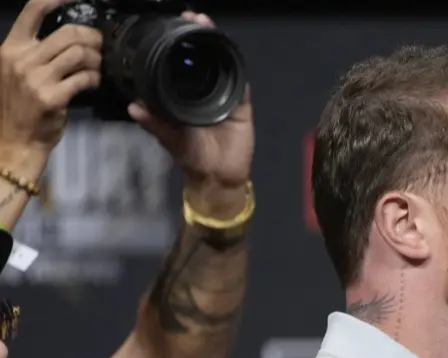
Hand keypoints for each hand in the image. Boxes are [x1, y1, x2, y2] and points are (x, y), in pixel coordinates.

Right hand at [0, 0, 101, 167]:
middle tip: (100, 47)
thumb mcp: (16, 72)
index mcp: (11, 47)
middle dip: (92, 38)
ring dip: (96, 60)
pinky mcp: (52, 97)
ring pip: (80, 54)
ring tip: (96, 68)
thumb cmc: (19, 106)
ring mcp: (35, 78)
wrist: (14, 141)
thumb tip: (71, 36)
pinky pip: (84, 78)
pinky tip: (93, 83)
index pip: (33, 10)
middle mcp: (21, 59)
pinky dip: (94, 79)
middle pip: (68, 32)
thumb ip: (36, 52)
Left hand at [129, 12, 253, 219]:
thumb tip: (133, 106)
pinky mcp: (241, 105)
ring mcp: (224, 96)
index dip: (176, 45)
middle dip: (197, 36)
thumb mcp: (168, 137)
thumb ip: (153, 122)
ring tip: (207, 26)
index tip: (169, 27)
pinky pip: (239, 84)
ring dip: (216, 45)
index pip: (180, 65)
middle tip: (191, 17)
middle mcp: (205, 91)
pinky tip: (228, 53)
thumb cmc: (192, 157)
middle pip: (203, 58)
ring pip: (221, 65)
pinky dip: (235, 70)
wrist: (217, 177)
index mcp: (184, 96)